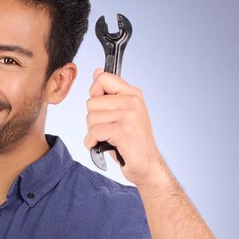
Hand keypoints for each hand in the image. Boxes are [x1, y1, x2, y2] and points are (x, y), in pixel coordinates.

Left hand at [84, 68, 168, 186]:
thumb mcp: (123, 113)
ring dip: (92, 132)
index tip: (102, 108)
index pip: (103, 78)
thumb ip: (110, 94)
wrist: (147, 166)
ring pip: (90, 118)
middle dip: (93, 119)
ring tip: (107, 138)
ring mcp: (129, 115)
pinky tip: (101, 146)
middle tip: (107, 129)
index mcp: (133, 94)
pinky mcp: (123, 131)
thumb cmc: (132, 142)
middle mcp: (133, 102)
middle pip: (91, 102)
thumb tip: (97, 72)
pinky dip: (91, 142)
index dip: (95, 93)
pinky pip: (93, 132)